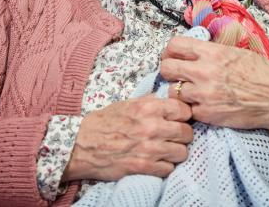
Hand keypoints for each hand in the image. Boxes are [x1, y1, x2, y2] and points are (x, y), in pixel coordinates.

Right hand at [62, 96, 192, 181]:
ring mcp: (149, 148)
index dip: (183, 115)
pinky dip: (165, 166)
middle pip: (187, 132)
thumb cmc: (104, 122)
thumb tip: (168, 99)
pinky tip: (156, 161)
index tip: (179, 119)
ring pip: (182, 152)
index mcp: (148, 107)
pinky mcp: (144, 167)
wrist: (81, 145)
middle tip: (174, 137)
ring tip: (166, 150)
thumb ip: (150, 101)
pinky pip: (169, 168)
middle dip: (183, 135)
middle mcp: (152, 126)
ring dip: (176, 152)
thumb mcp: (128, 103)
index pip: (184, 110)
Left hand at [160, 37, 268, 135]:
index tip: (172, 56)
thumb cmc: (260, 74)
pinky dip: (192, 108)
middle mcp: (203, 72)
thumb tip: (194, 51)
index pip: (174, 46)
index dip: (170, 51)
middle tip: (176, 75)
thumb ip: (211, 51)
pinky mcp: (206, 114)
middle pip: (166, 68)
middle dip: (168, 71)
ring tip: (191, 93)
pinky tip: (202, 105)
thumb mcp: (235, 52)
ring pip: (172, 92)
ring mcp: (203, 94)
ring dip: (179, 92)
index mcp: (211, 53)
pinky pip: (187, 109)